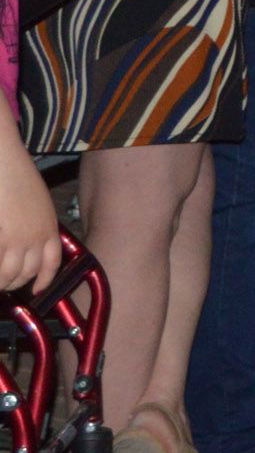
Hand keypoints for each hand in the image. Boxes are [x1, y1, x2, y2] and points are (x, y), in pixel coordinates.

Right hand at [0, 132, 63, 293]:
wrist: (4, 163)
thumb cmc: (17, 178)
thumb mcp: (37, 203)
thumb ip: (37, 224)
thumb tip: (29, 243)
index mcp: (49, 227)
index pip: (52, 262)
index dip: (44, 279)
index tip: (38, 289)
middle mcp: (37, 237)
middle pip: (28, 272)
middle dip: (16, 283)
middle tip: (5, 285)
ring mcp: (17, 239)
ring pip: (9, 274)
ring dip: (1, 282)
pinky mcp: (2, 238)